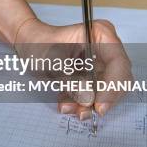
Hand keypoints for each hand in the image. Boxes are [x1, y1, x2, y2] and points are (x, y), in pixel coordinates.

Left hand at [17, 18, 131, 119]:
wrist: (28, 45)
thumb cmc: (39, 44)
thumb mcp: (53, 62)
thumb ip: (72, 81)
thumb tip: (88, 100)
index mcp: (100, 35)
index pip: (118, 63)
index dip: (113, 86)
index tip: (99, 105)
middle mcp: (106, 48)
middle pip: (118, 79)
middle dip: (102, 99)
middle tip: (84, 112)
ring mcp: (100, 63)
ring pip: (107, 91)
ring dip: (89, 104)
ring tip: (67, 107)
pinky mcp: (93, 76)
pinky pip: (94, 94)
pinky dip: (81, 103)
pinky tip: (65, 103)